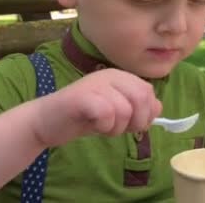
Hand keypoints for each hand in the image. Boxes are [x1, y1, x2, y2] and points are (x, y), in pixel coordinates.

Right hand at [33, 68, 161, 145]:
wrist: (46, 121)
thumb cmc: (83, 117)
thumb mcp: (115, 112)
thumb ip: (136, 107)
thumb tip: (157, 107)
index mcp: (119, 76)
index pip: (148, 92)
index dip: (146, 113)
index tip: (130, 124)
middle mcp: (109, 75)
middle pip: (142, 97)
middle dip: (135, 121)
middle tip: (117, 128)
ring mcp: (95, 84)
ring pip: (125, 109)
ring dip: (116, 127)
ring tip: (101, 126)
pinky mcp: (82, 96)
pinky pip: (107, 113)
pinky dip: (104, 126)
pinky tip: (92, 125)